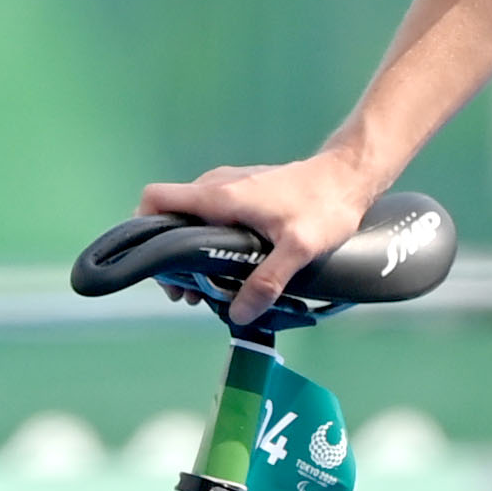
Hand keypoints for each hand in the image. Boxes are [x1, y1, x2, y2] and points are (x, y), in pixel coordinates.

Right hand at [133, 154, 374, 321]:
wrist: (349, 177)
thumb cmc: (323, 206)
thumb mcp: (298, 248)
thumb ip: (267, 282)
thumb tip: (237, 313)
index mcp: (219, 196)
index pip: (156, 199)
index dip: (142, 229)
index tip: (156, 266)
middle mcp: (216, 188)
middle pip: (169, 218)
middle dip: (171, 258)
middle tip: (187, 293)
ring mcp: (229, 189)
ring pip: (191, 221)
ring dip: (190, 255)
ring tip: (206, 290)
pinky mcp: (243, 194)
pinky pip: (211, 219)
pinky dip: (208, 244)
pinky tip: (228, 271)